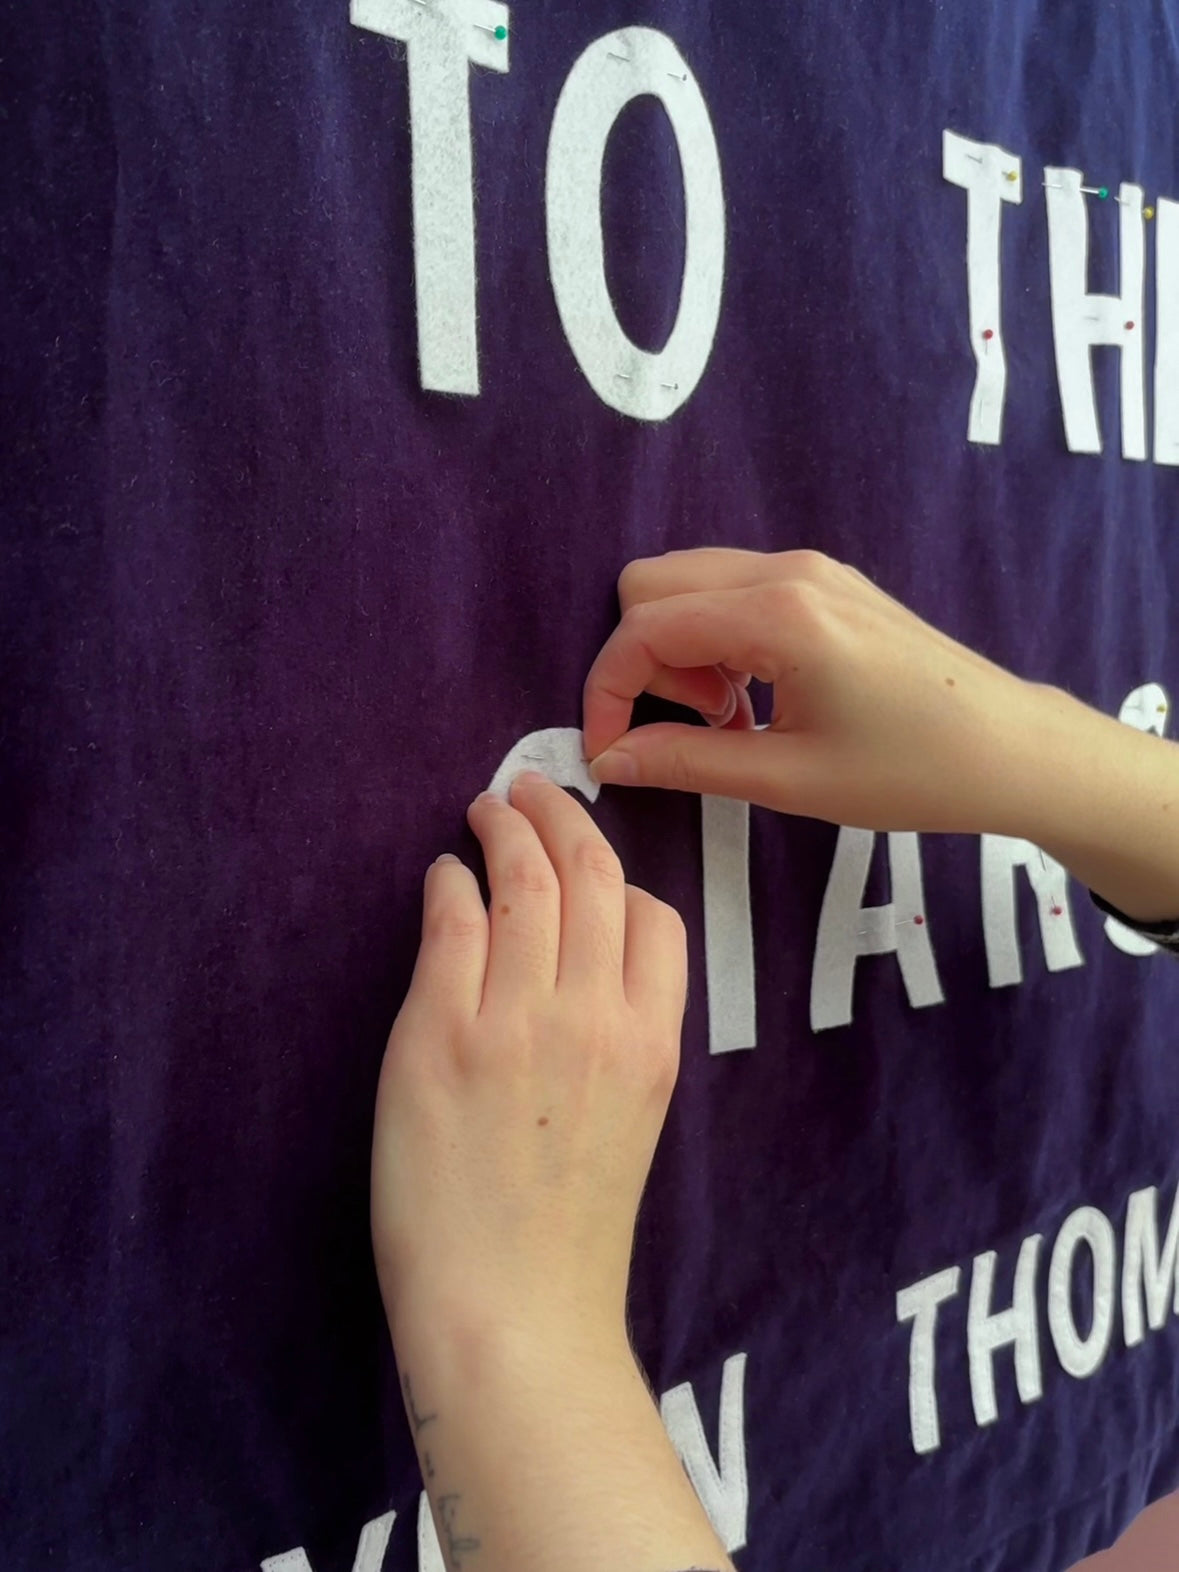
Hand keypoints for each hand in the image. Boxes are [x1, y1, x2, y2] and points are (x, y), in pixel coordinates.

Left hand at [371, 772, 686, 1354]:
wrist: (512, 1309)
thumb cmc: (571, 1231)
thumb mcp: (635, 1121)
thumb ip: (625, 1035)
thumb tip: (591, 964)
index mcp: (652, 1041)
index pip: (655, 916)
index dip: (621, 875)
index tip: (589, 856)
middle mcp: (594, 1015)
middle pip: (591, 875)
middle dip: (562, 814)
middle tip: (532, 786)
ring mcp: (515, 1019)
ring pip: (523, 880)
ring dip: (504, 827)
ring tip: (486, 808)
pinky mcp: (438, 1032)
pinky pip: (452, 921)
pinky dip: (450, 882)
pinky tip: (443, 875)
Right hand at [581, 546, 1052, 836]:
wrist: (1012, 748)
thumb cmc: (911, 771)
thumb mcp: (789, 779)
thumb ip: (686, 762)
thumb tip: (607, 760)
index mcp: (778, 614)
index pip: (644, 628)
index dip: (608, 692)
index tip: (610, 754)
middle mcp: (786, 569)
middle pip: (652, 583)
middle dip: (643, 659)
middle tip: (691, 727)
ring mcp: (809, 567)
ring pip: (689, 581)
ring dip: (681, 649)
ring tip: (731, 717)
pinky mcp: (826, 580)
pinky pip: (731, 588)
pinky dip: (715, 637)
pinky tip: (756, 695)